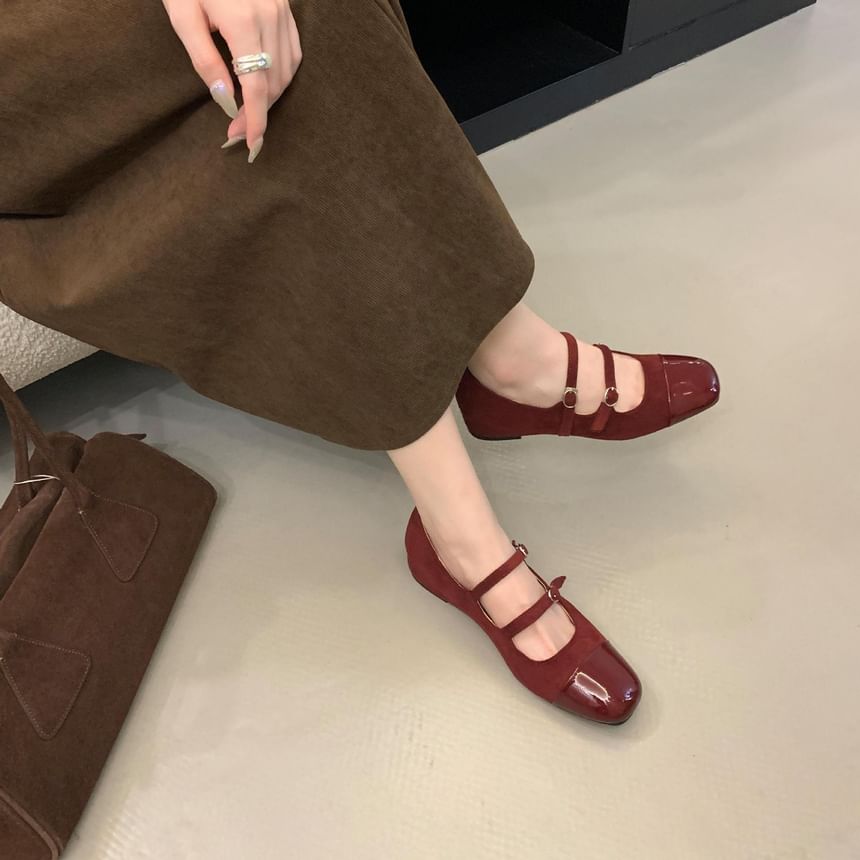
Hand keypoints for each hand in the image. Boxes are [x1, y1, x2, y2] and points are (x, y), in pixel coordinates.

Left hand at [161, 0, 301, 162]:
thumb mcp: (183, 16)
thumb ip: (204, 60)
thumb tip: (225, 100)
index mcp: (244, 22)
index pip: (256, 87)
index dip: (255, 120)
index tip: (250, 144)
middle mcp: (271, 17)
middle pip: (274, 82)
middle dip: (259, 113)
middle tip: (237, 132)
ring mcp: (282, 11)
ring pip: (287, 70)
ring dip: (270, 97)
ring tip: (249, 112)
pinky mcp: (285, 7)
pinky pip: (292, 52)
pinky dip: (281, 74)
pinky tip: (264, 84)